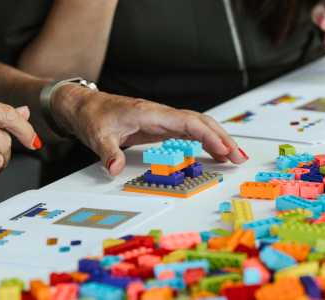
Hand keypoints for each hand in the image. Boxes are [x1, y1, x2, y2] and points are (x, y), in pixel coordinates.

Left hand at [52, 85, 248, 175]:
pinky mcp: (161, 127)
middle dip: (222, 138)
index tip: (224, 149)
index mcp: (151, 113)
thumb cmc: (93, 115)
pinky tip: (215, 153)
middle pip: (201, 122)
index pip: (188, 121)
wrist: (85, 106)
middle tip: (239, 158)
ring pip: (198, 126)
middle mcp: (162, 115)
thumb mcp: (96, 135)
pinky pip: (189, 132)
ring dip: (217, 139)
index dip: (208, 135)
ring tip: (235, 158)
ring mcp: (163, 121)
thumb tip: (114, 168)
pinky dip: (205, 141)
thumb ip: (107, 151)